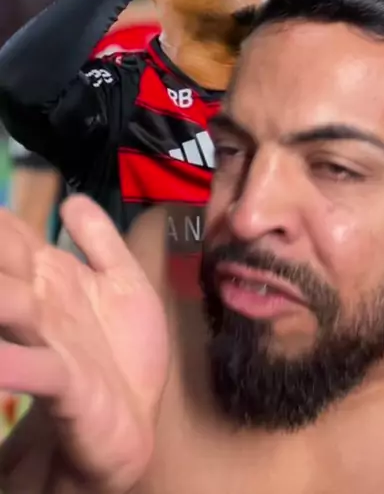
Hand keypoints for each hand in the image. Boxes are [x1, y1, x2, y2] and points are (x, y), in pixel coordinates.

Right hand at [0, 195, 167, 493]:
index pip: (12, 234)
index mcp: (51, 276)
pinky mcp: (63, 382)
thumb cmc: (122, 349)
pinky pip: (35, 368)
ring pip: (11, 306)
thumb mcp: (122, 280)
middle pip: (5, 264)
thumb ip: (100, 239)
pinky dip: (12, 363)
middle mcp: (39, 303)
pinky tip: (0, 363)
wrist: (138, 417)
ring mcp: (47, 341)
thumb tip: (72, 198)